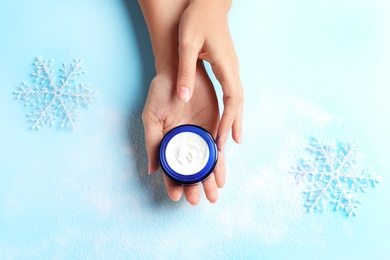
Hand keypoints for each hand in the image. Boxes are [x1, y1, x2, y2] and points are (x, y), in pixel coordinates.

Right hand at [142, 61, 225, 204]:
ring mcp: (200, 135)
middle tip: (196, 200)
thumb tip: (152, 171)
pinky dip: (219, 162)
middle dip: (194, 186)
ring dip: (208, 179)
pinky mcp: (214, 126)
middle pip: (190, 170)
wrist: (181, 70)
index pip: (172, 168)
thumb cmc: (161, 93)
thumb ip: (153, 143)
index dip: (173, 183)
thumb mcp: (152, 118)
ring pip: (206, 163)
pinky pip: (218, 147)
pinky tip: (220, 175)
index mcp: (169, 142)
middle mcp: (185, 142)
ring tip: (212, 194)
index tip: (177, 196)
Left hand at [176, 0, 242, 151]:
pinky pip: (232, 92)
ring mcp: (232, 67)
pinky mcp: (227, 66)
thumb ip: (185, 70)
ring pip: (237, 98)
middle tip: (231, 145)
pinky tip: (227, 115)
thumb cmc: (198, 19)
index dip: (228, 121)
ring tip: (231, 137)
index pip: (232, 99)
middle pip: (238, 102)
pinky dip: (231, 107)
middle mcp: (233, 69)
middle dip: (235, 124)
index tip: (222, 138)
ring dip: (235, 118)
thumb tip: (183, 97)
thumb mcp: (187, 44)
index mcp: (226, 65)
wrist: (208, 3)